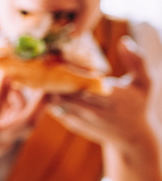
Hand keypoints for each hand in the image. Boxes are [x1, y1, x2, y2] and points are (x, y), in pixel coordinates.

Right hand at [0, 61, 46, 180]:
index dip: (1, 93)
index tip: (6, 73)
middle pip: (24, 124)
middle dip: (39, 105)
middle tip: (46, 85)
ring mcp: (1, 146)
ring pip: (26, 125)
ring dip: (27, 103)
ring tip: (12, 85)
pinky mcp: (5, 146)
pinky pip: (20, 126)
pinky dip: (18, 110)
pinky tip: (5, 98)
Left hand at [51, 36, 161, 180]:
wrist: (131, 138)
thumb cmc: (137, 105)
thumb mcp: (144, 84)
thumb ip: (137, 61)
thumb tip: (124, 41)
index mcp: (110, 98)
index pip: (82, 82)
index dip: (67, 69)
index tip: (56, 55)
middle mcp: (93, 111)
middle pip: (64, 91)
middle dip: (51, 76)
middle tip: (39, 60)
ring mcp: (80, 119)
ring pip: (55, 100)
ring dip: (46, 86)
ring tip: (36, 70)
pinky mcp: (72, 124)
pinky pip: (53, 108)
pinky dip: (46, 96)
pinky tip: (41, 82)